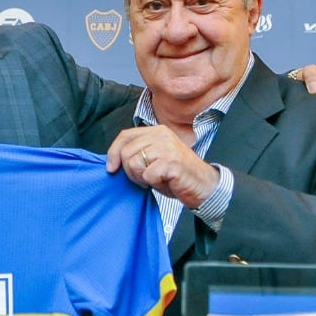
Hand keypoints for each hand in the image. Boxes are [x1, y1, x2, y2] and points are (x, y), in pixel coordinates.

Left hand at [105, 125, 219, 208]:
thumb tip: (112, 160)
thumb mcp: (155, 158)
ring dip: (140, 178)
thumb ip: (138, 152)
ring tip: (155, 179)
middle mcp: (162, 135)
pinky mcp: (171, 162)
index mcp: (157, 131)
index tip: (111, 168)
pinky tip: (165, 182)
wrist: (204, 185)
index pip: (125, 135)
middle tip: (144, 178)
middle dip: (129, 171)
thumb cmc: (176, 175)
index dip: (113, 152)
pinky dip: (153, 184)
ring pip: (134, 164)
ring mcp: (167, 147)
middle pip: (126, 152)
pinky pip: (147, 176)